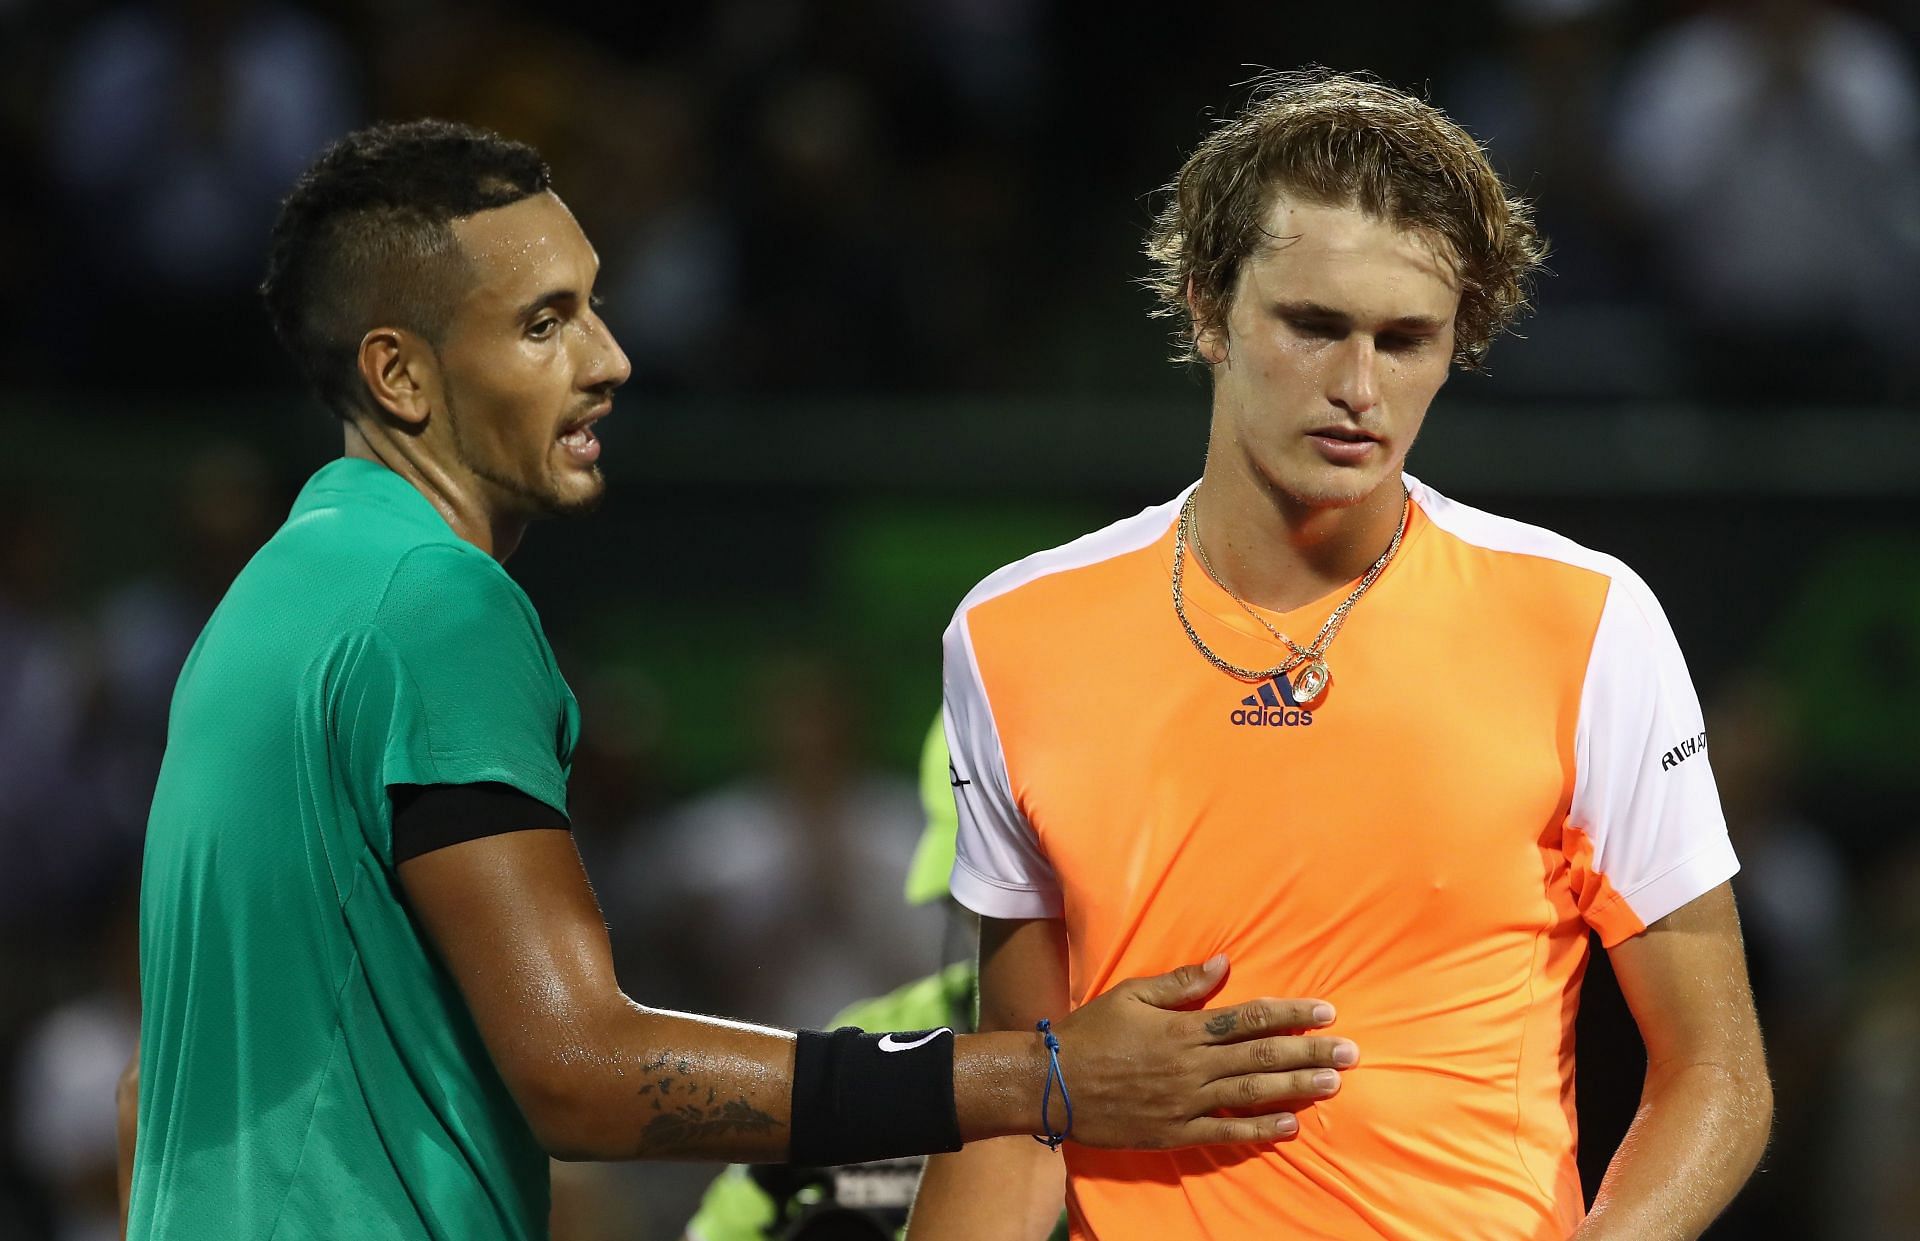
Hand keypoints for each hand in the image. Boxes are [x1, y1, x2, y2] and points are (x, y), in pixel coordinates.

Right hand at [1050, 954, 1355, 1149]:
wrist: (1052, 1085)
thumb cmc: (1091, 1033)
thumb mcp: (1131, 995)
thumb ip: (1181, 983)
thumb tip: (1224, 963)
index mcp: (1183, 1028)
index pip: (1249, 1018)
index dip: (1291, 1014)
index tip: (1326, 1011)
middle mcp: (1191, 1066)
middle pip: (1261, 1057)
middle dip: (1309, 1052)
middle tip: (1349, 1052)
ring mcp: (1185, 1102)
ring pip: (1251, 1094)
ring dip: (1295, 1089)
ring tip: (1332, 1082)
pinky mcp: (1175, 1132)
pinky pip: (1225, 1131)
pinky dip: (1259, 1129)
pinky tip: (1290, 1126)